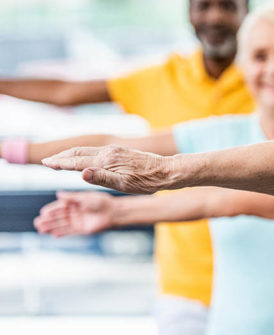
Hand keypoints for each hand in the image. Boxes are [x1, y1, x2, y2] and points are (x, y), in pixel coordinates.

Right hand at [34, 191, 115, 236]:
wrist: (113, 212)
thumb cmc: (102, 202)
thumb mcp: (85, 198)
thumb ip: (72, 197)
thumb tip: (59, 194)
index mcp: (76, 202)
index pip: (60, 206)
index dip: (51, 209)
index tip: (42, 212)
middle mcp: (76, 212)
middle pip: (59, 216)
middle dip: (48, 219)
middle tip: (38, 222)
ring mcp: (79, 220)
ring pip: (62, 224)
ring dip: (52, 226)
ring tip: (41, 229)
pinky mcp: (83, 229)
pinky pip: (70, 231)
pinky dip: (61, 233)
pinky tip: (53, 234)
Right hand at [42, 145, 173, 193]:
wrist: (167, 171)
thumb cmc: (147, 181)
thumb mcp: (125, 184)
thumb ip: (102, 178)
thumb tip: (81, 173)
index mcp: (106, 160)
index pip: (76, 161)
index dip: (60, 163)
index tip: (45, 163)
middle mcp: (108, 151)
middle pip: (78, 152)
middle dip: (61, 156)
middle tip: (47, 161)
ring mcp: (115, 150)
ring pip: (87, 150)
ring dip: (71, 154)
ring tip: (61, 159)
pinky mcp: (120, 151)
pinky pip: (95, 151)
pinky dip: (83, 154)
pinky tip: (84, 159)